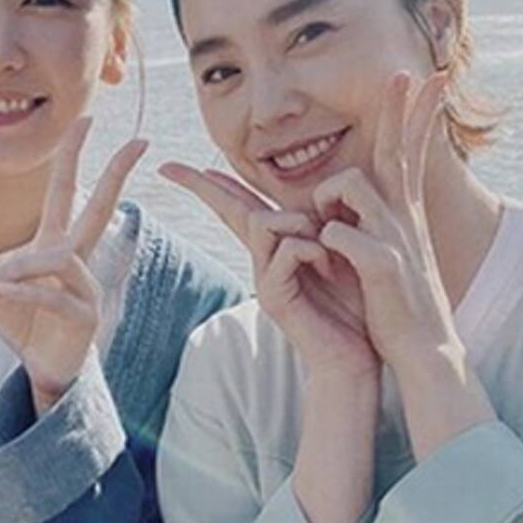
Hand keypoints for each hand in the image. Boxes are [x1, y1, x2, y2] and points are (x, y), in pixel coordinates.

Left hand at [0, 118, 147, 413]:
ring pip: (60, 258)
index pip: (65, 192)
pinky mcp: (85, 315)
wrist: (42, 368)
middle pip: (100, 208)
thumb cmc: (24, 323)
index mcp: (55, 245)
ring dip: (22, 266)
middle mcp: (77, 260)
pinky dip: (25, 290)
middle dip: (117, 174)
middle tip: (139, 141)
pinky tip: (4, 292)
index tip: (87, 119)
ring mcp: (87, 286)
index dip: (72, 156)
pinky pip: (54, 294)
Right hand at [159, 162, 376, 378]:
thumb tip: (314, 194)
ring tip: (322, 246)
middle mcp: (263, 260)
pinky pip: (286, 248)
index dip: (208, 185)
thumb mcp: (340, 253)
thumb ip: (322, 226)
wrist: (354, 355)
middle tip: (166, 166)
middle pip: (232, 207)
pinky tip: (327, 265)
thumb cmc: (356, 305)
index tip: (171, 167)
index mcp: (276, 246)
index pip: (237, 206)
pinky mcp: (273, 295)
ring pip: (260, 220)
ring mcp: (263, 277)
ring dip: (296, 221)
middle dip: (202, 184)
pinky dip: (311, 248)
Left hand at [313, 70, 458, 369]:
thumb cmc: (397, 303)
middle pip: (396, 149)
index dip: (418, 115)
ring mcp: (394, 238)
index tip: (431, 78)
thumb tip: (358, 199)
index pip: (410, 152)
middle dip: (399, 109)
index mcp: (403, 213)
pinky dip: (327, 240)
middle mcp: (403, 217)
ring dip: (327, 198)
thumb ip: (377, 222)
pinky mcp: (381, 265)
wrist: (423, 349)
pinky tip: (326, 258)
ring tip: (324, 227)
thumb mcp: (392, 253)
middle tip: (403, 71)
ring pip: (351, 184)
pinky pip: (341, 232)